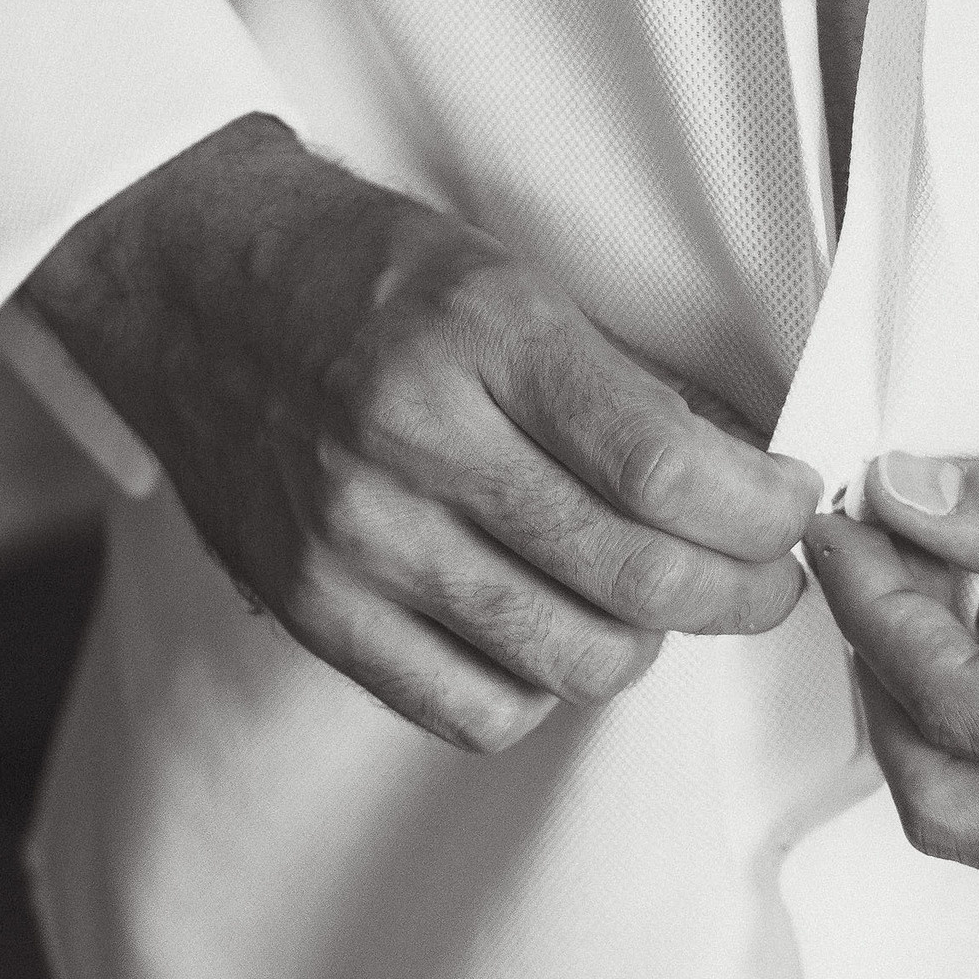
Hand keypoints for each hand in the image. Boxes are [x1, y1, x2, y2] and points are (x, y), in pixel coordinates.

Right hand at [25, 116, 821, 750]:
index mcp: (480, 337)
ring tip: (658, 600)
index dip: (760, 512)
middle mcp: (413, 444)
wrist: (185, 279)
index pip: (664, 468)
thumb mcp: (507, 278)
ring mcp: (354, 540)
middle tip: (766, 576)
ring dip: (649, 642)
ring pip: (570, 660)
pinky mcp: (312, 608)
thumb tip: (746, 480)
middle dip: (742, 592)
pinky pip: (472, 708)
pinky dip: (542, 688)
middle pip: (635, 578)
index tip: (793, 509)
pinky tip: (551, 631)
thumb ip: (620, 383)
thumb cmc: (363, 270)